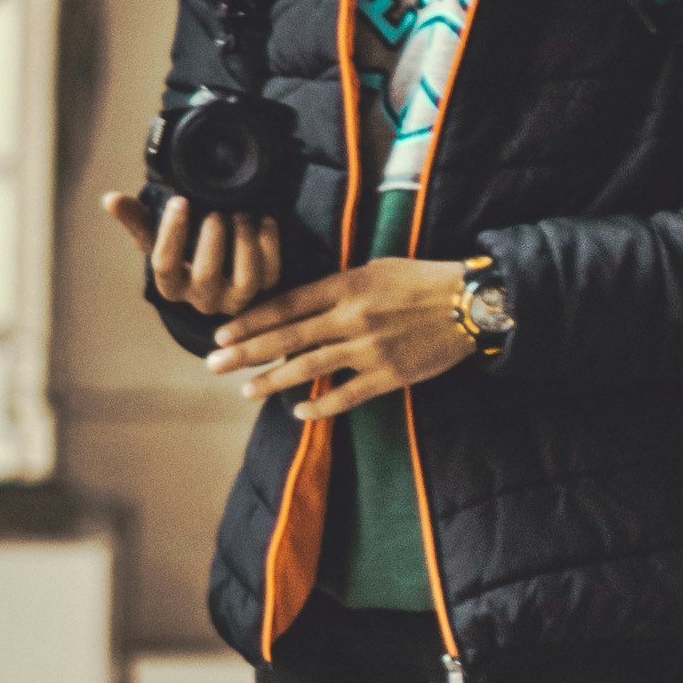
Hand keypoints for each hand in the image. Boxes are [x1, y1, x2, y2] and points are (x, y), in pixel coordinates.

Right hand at [103, 191, 280, 319]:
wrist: (221, 267)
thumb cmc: (185, 248)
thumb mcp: (157, 236)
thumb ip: (136, 218)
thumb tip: (110, 200)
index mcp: (172, 285)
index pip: (164, 266)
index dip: (171, 234)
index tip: (179, 202)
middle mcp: (203, 298)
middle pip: (205, 277)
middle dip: (211, 243)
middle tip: (216, 212)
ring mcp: (236, 299)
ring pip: (245, 282)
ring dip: (245, 246)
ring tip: (241, 215)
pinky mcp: (266, 293)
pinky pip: (272, 276)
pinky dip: (270, 247)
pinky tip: (265, 220)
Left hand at [201, 257, 472, 418]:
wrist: (469, 302)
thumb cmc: (420, 280)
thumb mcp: (374, 268)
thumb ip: (337, 287)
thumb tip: (298, 306)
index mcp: (345, 285)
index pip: (286, 304)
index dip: (250, 320)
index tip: (221, 332)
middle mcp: (351, 317)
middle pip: (287, 337)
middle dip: (245, 351)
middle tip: (213, 364)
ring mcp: (369, 348)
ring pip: (309, 367)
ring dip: (273, 381)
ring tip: (245, 391)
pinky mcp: (389, 375)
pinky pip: (347, 395)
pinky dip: (321, 406)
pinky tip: (298, 413)